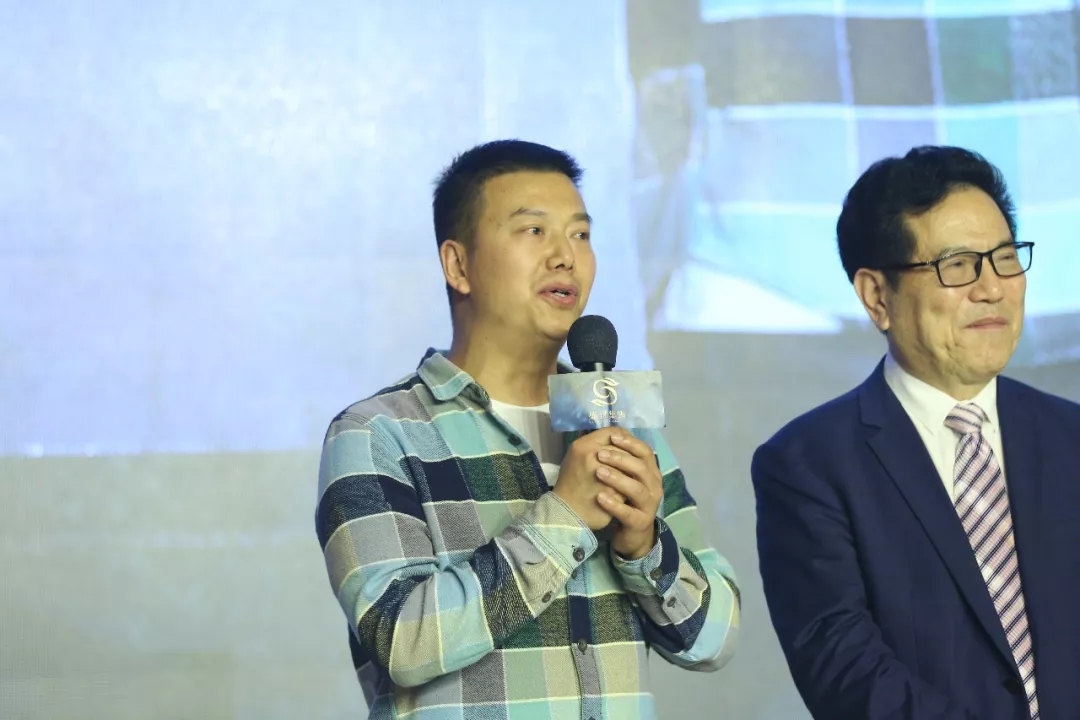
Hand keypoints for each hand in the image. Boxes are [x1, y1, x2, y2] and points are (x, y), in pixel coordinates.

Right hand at [552, 428, 626, 530]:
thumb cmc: (571, 482)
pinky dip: (631, 483)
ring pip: (629, 465)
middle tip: (632, 460)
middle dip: (629, 454)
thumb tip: (613, 434)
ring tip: (630, 473)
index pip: (612, 432)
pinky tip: (629, 486)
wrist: (567, 511)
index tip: (626, 443)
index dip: (623, 436)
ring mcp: (605, 475)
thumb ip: (593, 444)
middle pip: (623, 448)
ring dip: (632, 468)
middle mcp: (593, 457)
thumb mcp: (575, 457)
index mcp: (583, 446)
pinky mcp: (614, 493)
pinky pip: (630, 483)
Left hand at [594, 432, 662, 559]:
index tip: (612, 436)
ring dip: (617, 478)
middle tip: (599, 454)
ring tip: (598, 472)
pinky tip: (599, 497)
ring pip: (636, 489)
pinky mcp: (640, 522)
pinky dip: (613, 504)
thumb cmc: (626, 499)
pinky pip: (627, 512)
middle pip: (641, 467)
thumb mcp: (626, 477)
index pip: (645, 451)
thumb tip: (608, 433)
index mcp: (651, 472)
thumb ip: (621, 459)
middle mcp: (654, 487)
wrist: (631, 532)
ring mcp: (649, 505)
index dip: (630, 442)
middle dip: (620, 458)